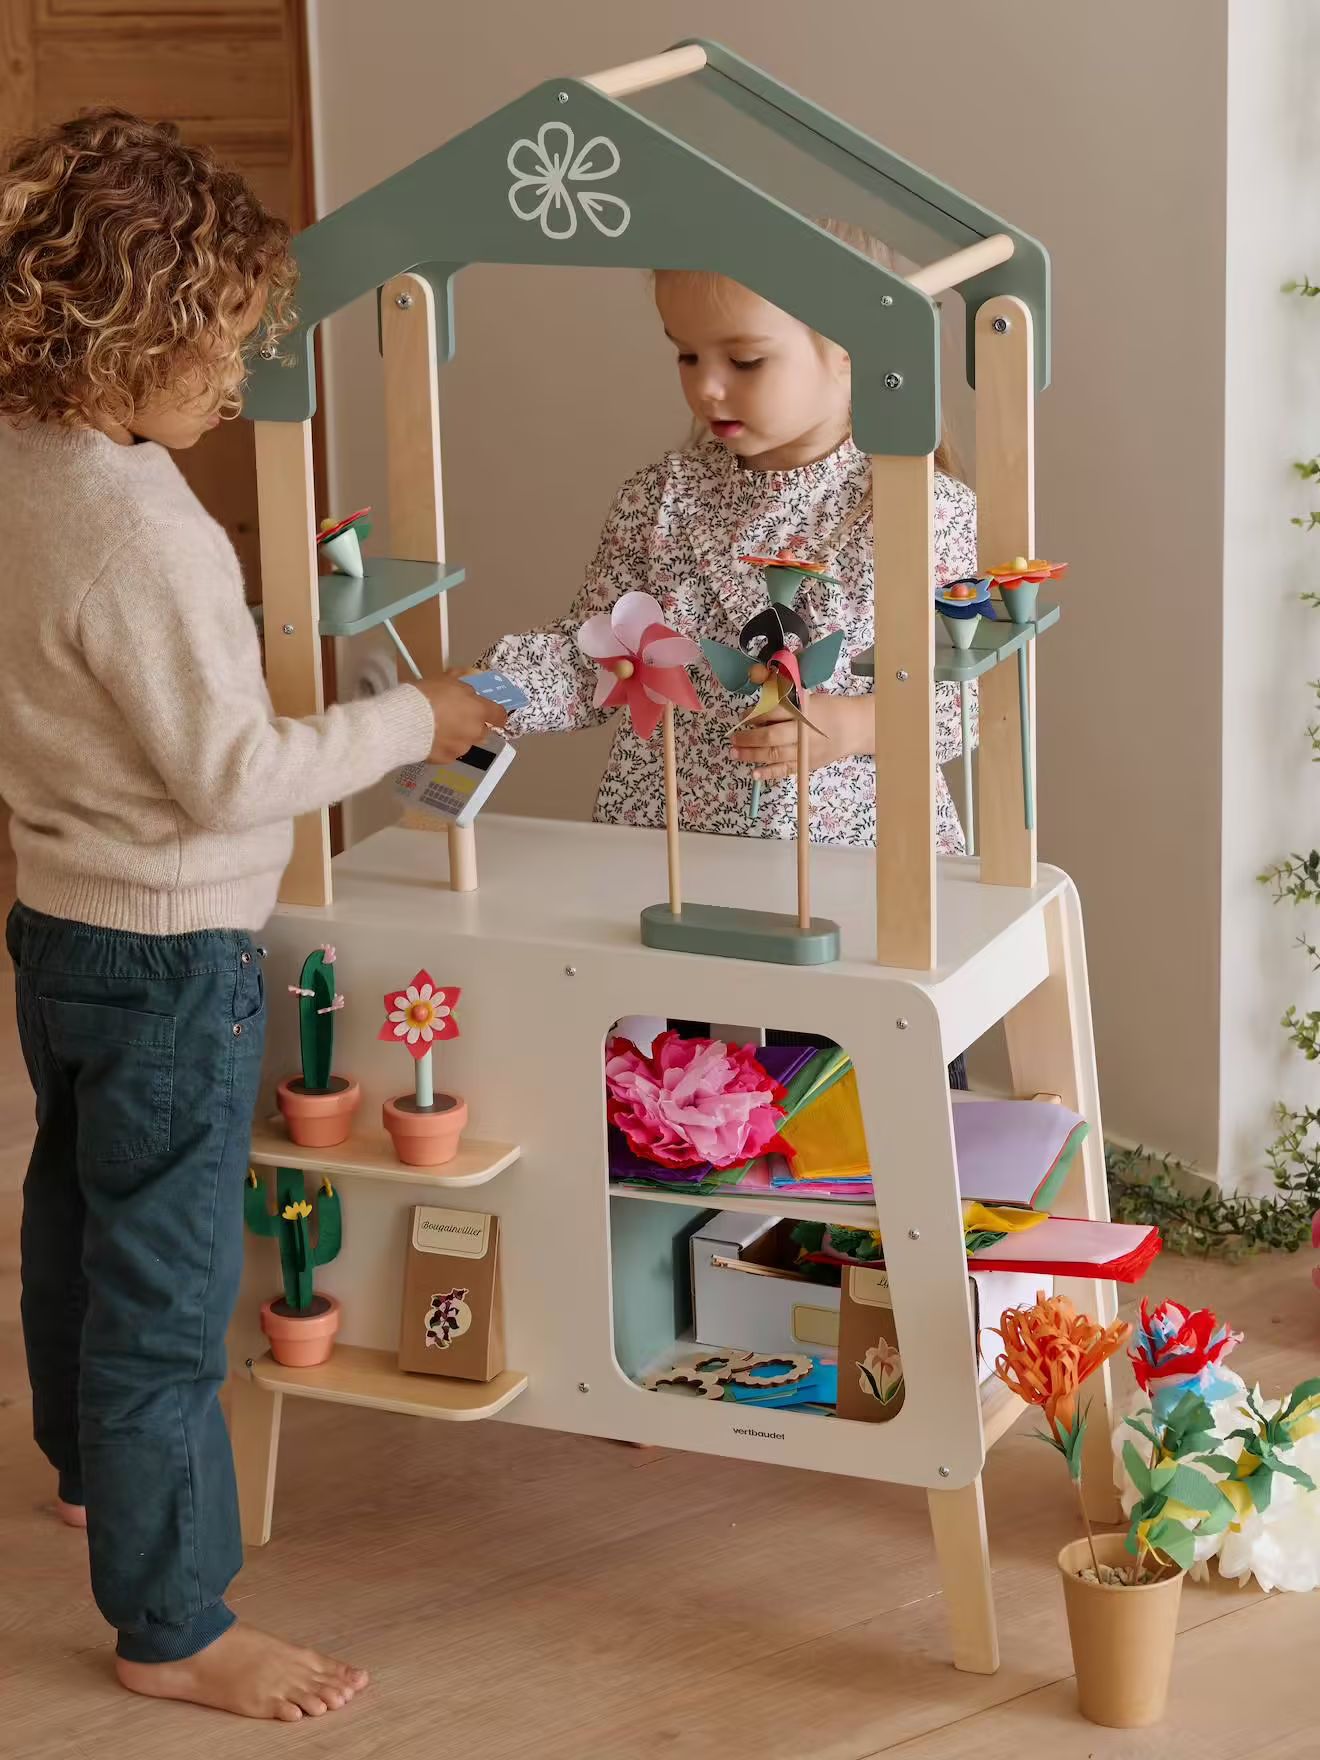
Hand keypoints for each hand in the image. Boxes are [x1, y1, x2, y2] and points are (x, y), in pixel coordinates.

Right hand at [414, 673, 506, 763]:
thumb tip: (471, 685)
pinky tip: (431, 739)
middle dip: (474, 725)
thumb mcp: (446, 679)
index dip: (495, 714)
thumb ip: (463, 682)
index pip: (500, 715)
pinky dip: (444, 747)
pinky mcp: (447, 760)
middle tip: (457, 718)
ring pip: (466, 742)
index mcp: (479, 711)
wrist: (404, 722)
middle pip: (483, 730)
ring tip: (440, 730)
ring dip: (459, 737)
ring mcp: (462, 748)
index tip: (489, 712)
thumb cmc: (427, 695)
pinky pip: (450, 752)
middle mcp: (475, 732)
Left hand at [730, 694, 872, 782]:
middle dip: (748, 738)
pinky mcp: (807, 764)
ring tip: (735, 754)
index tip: (742, 717)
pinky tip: (754, 774)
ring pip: (774, 754)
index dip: (754, 715)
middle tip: (733, 740)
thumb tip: (755, 715)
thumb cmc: (825, 710)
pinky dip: (769, 773)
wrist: (852, 728)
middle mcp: (802, 731)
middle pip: (771, 736)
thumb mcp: (805, 699)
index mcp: (802, 711)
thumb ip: (782, 705)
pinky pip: (785, 770)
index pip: (773, 712)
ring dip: (752, 755)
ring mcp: (805, 751)